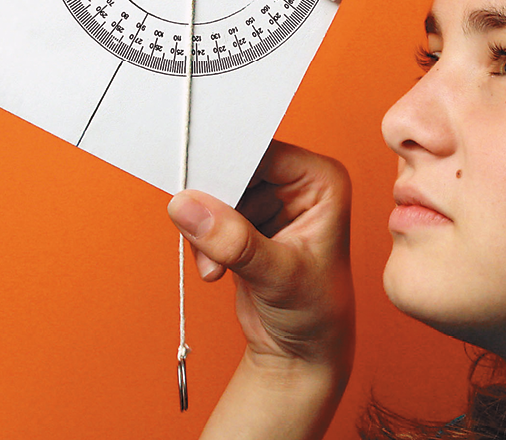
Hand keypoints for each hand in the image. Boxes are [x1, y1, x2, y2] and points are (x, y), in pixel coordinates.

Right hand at [168, 140, 354, 375]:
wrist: (302, 352)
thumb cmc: (315, 314)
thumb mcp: (278, 276)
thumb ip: (234, 241)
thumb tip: (185, 205)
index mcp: (320, 180)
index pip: (263, 153)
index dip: (225, 164)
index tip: (191, 178)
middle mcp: (296, 183)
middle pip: (234, 168)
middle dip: (211, 202)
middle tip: (197, 231)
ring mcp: (269, 202)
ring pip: (215, 192)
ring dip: (204, 229)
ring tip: (214, 265)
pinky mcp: (245, 221)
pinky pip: (207, 214)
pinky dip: (201, 242)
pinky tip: (215, 271)